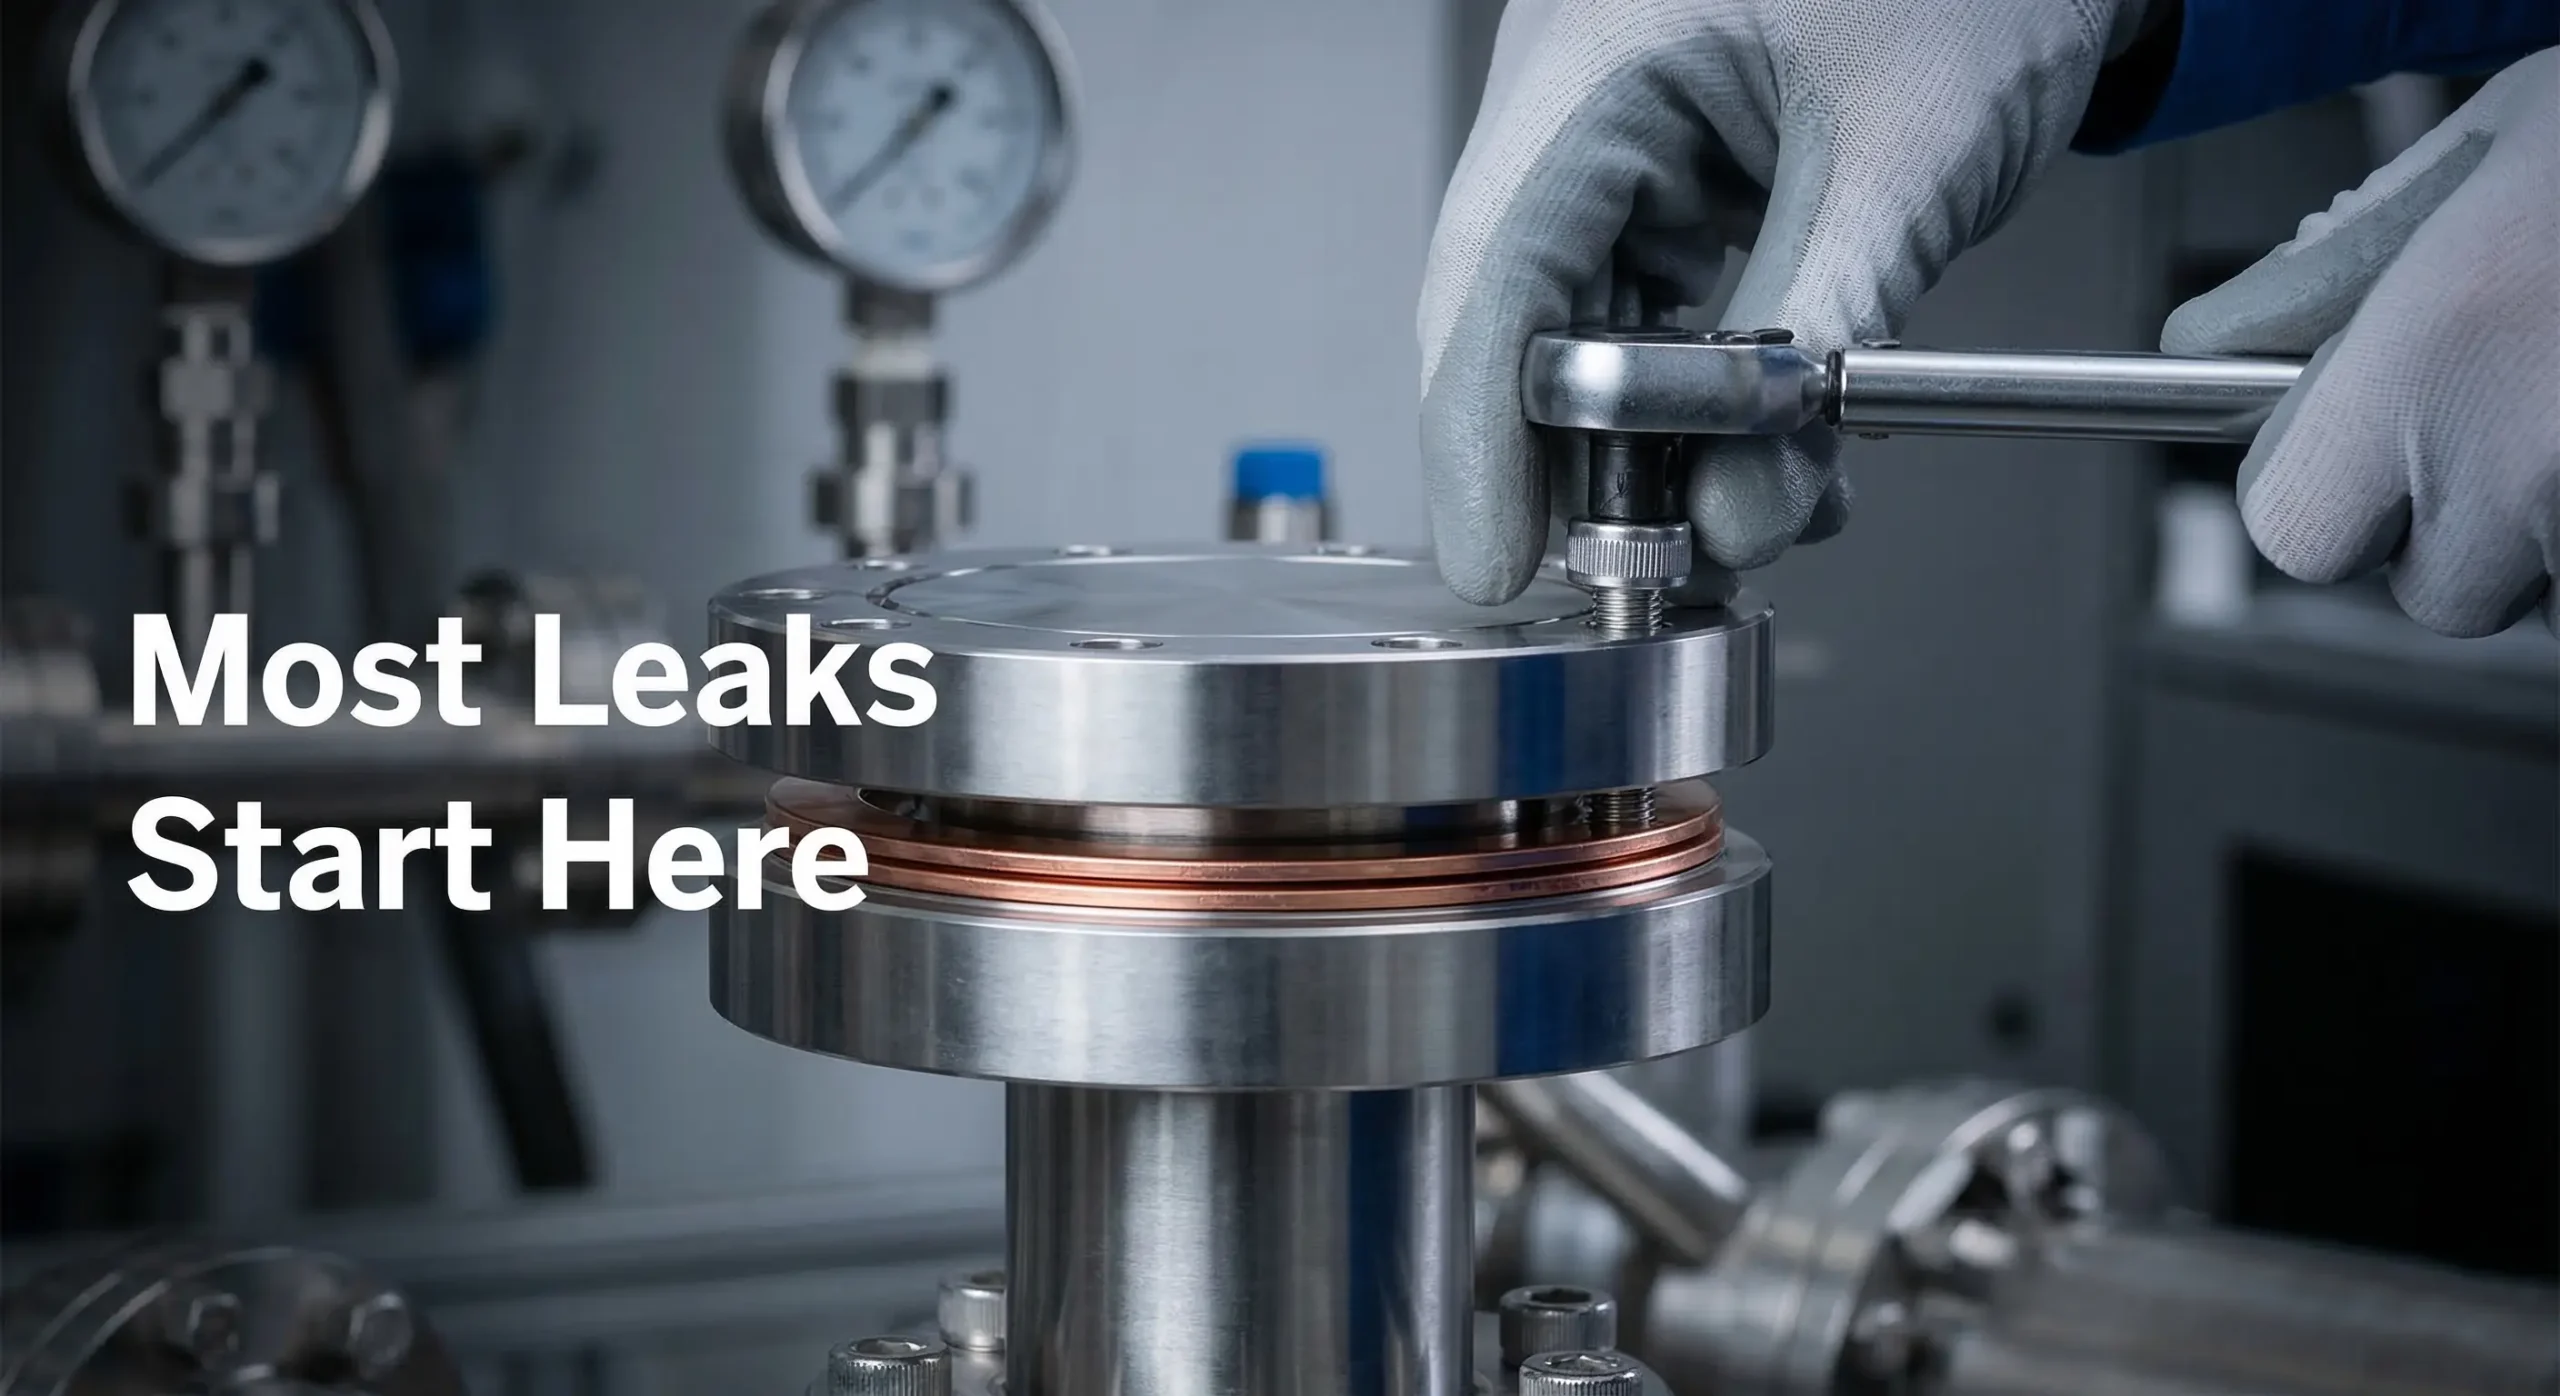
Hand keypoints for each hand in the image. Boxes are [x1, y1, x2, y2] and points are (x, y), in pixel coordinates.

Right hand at [1418, 0, 2152, 604]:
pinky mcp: (1669, 171)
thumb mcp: (1906, 162)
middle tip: (1647, 570)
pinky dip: (1702, 393)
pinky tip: (1767, 455)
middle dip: (1583, 461)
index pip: (1494, 269)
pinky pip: (1652, 306)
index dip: (1480, 433)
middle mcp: (1576, 89)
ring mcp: (1617, 132)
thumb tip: (1739, 512)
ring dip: (1656, 443)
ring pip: (1586, 330)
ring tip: (1747, 516)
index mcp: (1598, 50)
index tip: (1500, 556)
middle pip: (1519, 316)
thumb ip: (1816, 339)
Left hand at [2163, 50, 2556, 637]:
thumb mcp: (2484, 157)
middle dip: (2466, 519)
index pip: (2292, 529)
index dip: (2324, 488)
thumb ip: (2332, 270)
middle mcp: (2532, 459)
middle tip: (2521, 404)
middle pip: (2437, 588)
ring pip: (2550, 592)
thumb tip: (2209, 340)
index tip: (2360, 443)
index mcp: (2443, 356)